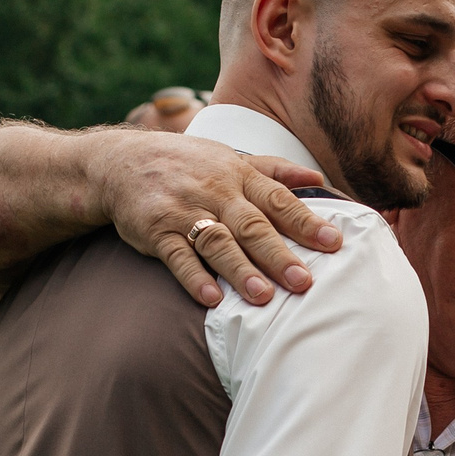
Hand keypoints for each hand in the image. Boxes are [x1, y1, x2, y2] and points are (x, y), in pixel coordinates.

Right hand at [87, 131, 341, 308]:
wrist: (120, 161)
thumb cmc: (188, 164)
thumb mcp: (230, 157)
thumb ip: (273, 170)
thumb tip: (317, 178)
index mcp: (239, 175)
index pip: (279, 200)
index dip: (306, 222)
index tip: (333, 243)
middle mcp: (215, 192)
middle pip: (252, 225)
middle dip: (279, 254)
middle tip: (303, 282)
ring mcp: (184, 211)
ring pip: (217, 241)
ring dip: (240, 269)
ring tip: (263, 297)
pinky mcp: (155, 230)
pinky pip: (176, 255)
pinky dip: (193, 277)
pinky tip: (211, 298)